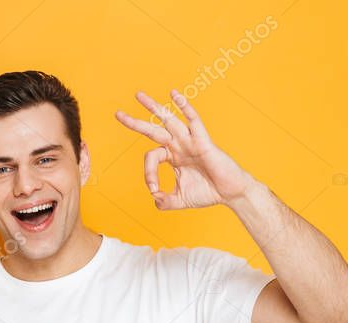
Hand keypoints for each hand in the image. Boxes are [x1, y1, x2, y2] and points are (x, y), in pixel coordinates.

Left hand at [115, 90, 254, 209]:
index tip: (154, 189)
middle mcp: (179, 145)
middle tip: (117, 114)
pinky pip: (193, 120)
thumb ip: (164, 201)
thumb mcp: (179, 200)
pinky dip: (184, 107)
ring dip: (153, 108)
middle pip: (153, 129)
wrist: (230, 194)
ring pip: (168, 120)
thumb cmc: (208, 193)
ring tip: (138, 95)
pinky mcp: (203, 141)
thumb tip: (153, 198)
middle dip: (135, 122)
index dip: (147, 173)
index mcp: (172, 157)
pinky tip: (174, 95)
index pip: (151, 157)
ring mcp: (190, 141)